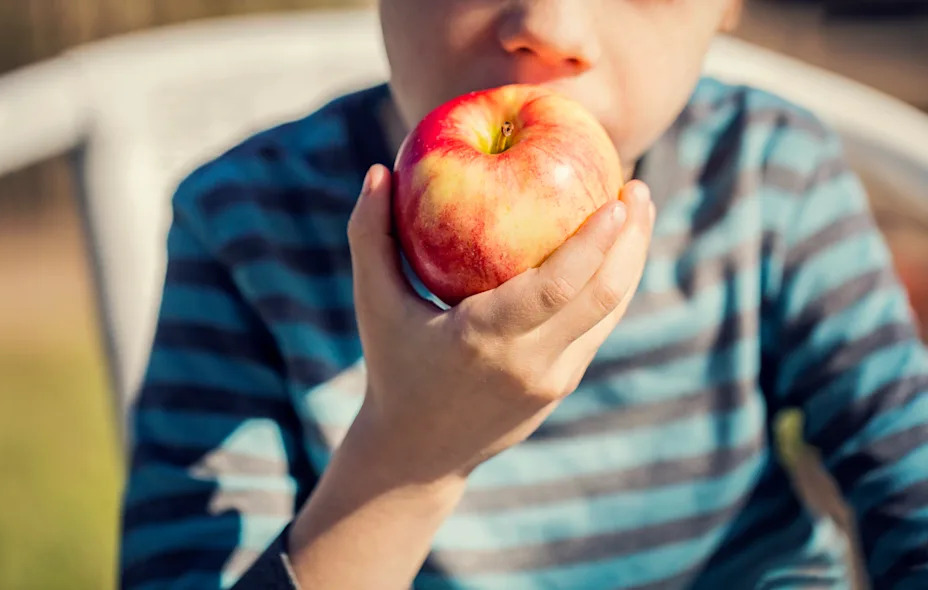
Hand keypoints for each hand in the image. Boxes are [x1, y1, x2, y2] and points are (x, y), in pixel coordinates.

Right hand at [347, 163, 654, 483]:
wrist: (418, 454)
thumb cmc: (393, 367)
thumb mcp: (374, 304)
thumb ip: (370, 236)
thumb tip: (378, 170)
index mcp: (484, 339)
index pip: (556, 288)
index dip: (594, 242)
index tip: (618, 197)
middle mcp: (530, 363)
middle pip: (603, 297)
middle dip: (631, 240)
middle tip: (639, 189)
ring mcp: (553, 380)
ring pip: (611, 313)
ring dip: (631, 260)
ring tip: (639, 212)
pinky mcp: (563, 386)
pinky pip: (599, 327)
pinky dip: (613, 285)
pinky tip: (615, 251)